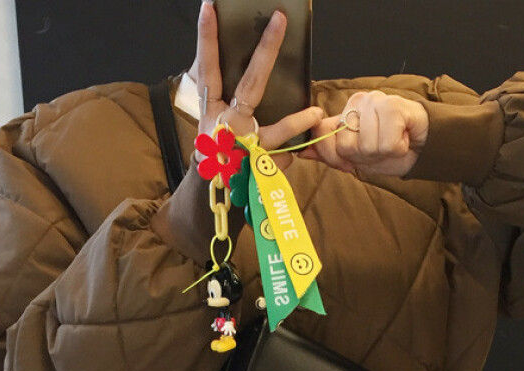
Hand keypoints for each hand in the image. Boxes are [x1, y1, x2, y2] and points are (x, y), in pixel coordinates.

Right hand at [191, 1, 322, 168]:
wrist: (212, 198)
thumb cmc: (216, 155)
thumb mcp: (212, 125)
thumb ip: (226, 100)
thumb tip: (255, 71)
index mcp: (210, 110)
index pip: (208, 68)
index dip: (207, 39)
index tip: (210, 8)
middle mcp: (224, 124)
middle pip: (250, 83)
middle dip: (266, 50)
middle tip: (280, 20)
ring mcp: (243, 147)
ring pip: (275, 131)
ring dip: (297, 123)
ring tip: (316, 112)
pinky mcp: (257, 168)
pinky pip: (283, 157)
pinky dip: (290, 156)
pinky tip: (296, 152)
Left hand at [300, 91, 429, 176]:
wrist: (420, 145)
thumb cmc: (388, 149)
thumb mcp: (354, 157)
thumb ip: (328, 153)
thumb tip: (302, 152)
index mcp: (344, 112)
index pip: (325, 140)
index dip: (341, 158)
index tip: (358, 156)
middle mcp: (357, 102)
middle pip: (346, 147)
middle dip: (365, 156)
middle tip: (379, 147)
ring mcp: (374, 101)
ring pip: (367, 146)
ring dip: (383, 153)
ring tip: (392, 142)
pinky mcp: (393, 105)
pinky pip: (387, 143)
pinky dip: (397, 148)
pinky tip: (402, 138)